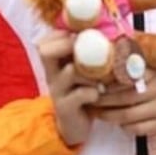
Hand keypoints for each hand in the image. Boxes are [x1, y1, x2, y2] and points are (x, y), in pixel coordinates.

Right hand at [38, 31, 101, 146]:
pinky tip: (98, 94)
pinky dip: (93, 92)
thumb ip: (87, 53)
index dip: (63, 32)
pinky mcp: (65, 107)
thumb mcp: (82, 71)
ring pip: (71, 71)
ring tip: (102, 78)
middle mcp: (51, 74)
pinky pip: (80, 94)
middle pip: (47, 51)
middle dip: (69, 45)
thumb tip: (109, 29)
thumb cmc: (82, 91)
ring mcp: (56, 91)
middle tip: (90, 48)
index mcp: (54, 62)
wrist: (74, 125)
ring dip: (91, 72)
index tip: (81, 32)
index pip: (47, 40)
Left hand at [91, 68, 155, 135]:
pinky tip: (117, 122)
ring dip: (109, 115)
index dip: (109, 81)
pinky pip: (137, 129)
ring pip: (128, 116)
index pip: (129, 77)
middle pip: (124, 98)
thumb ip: (138, 63)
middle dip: (104, 100)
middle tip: (90, 98)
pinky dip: (124, 127)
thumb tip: (112, 52)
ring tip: (97, 112)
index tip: (94, 81)